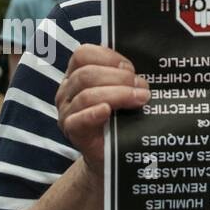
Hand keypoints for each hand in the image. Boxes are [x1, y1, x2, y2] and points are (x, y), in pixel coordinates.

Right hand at [54, 44, 148, 170]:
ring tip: (140, 99)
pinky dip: (93, 114)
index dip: (108, 57)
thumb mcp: (120, 92)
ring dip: (118, 94)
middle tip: (142, 87)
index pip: (83, 54)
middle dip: (119, 78)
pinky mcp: (71, 131)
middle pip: (86, 74)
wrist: (110, 154)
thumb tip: (143, 69)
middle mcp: (67, 91)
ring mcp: (66, 111)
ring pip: (86, 95)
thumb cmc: (117, 119)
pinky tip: (107, 111)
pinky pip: (78, 119)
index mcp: (76, 75)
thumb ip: (124, 78)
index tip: (130, 68)